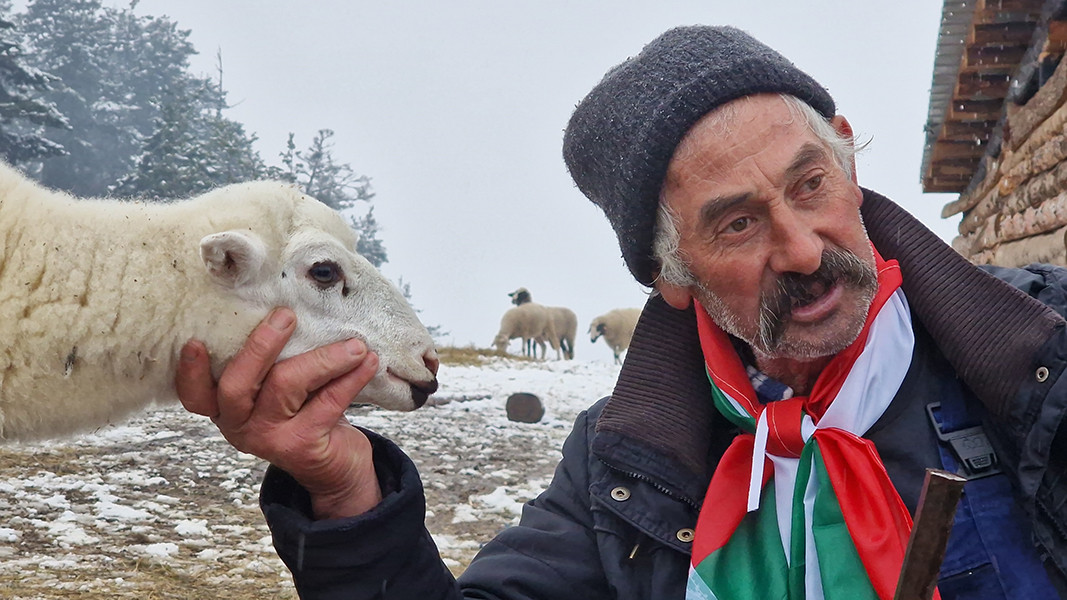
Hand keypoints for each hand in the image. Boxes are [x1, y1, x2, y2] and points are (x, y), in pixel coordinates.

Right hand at [175, 307, 382, 518]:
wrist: (335, 467)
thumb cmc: (306, 412)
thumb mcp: (282, 390)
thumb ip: (277, 363)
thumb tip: (294, 308)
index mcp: (227, 411)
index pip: (196, 396)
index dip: (190, 372)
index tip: (193, 341)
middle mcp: (240, 428)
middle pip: (238, 385)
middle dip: (261, 346)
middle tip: (287, 316)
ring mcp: (270, 440)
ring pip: (287, 386)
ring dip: (325, 358)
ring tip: (355, 344)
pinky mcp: (303, 447)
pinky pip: (328, 402)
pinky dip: (351, 378)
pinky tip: (368, 362)